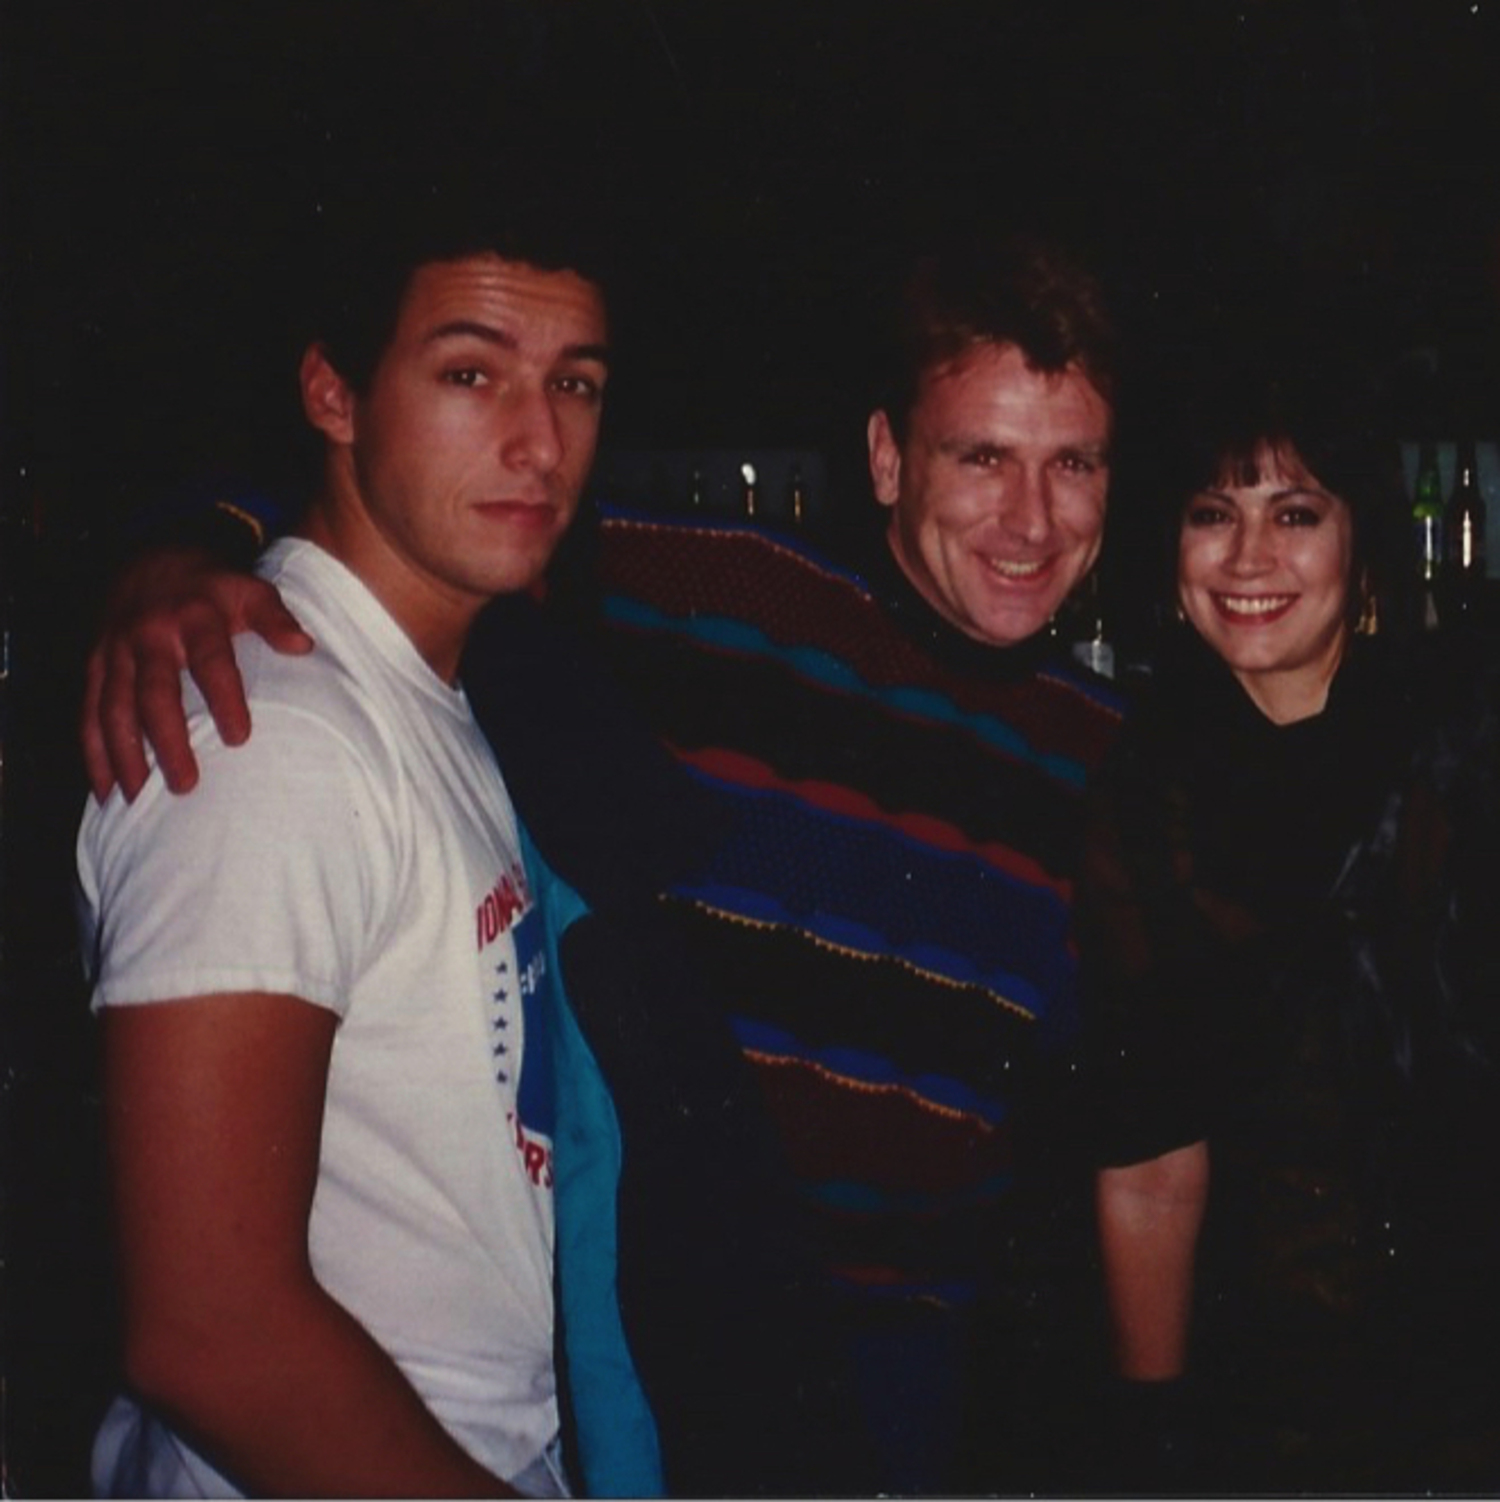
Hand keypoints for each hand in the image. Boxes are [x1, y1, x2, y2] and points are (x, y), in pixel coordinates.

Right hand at [81, 547, 313, 800]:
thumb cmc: (213, 589)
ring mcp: (115, 653)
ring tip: (137, 799)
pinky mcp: (94, 668)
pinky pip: (89, 714)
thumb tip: (303, 645)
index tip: (239, 738)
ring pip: (113, 709)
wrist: (149, 561)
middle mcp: (148, 636)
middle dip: (167, 740)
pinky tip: (105, 791)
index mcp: (193, 618)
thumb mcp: (250, 590)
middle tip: (185, 785)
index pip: (210, 661)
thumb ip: (276, 618)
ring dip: (124, 755)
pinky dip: (94, 753)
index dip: (224, 698)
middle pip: (154, 694)